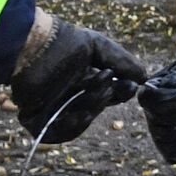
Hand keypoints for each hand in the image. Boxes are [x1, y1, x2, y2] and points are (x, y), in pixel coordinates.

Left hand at [9, 15, 142, 142]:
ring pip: (80, 122)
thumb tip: (144, 77)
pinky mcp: (38, 121)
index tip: (129, 86)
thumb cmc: (62, 41)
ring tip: (93, 93)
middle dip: (103, 99)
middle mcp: (70, 95)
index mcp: (84, 79)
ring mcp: (54, 109)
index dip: (120, 92)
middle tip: (106, 86)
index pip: (109, 93)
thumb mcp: (99, 47)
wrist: (31, 45)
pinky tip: (79, 114)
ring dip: (91, 110)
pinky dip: (71, 127)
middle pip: (96, 108)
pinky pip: (58, 134)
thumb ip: (122, 61)